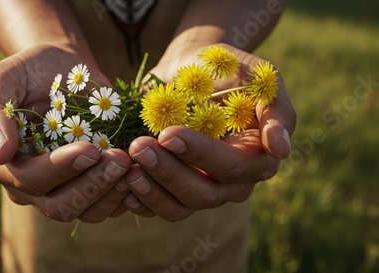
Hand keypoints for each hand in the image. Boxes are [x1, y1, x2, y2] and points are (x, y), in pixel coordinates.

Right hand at [0, 45, 130, 222]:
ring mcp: (60, 189)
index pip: (30, 180)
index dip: (60, 169)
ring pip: (86, 212)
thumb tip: (0, 154)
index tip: (90, 149)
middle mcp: (29, 186)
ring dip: (112, 192)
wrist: (60, 68)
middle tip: (120, 159)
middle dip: (92, 185)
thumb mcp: (3, 80)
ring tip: (131, 163)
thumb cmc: (29, 71)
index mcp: (1, 165)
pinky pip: (106, 205)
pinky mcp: (87, 187)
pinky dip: (124, 194)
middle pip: (60, 206)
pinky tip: (138, 172)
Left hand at [123, 43, 296, 220]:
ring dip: (151, 189)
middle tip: (138, 147)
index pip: (231, 167)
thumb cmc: (228, 69)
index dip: (200, 155)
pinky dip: (141, 199)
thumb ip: (276, 110)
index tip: (168, 135)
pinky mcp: (176, 191)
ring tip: (126, 165)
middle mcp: (232, 182)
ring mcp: (203, 188)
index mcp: (257, 158)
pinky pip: (159, 208)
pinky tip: (122, 182)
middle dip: (168, 172)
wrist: (193, 68)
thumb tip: (280, 149)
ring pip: (180, 207)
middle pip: (204, 193)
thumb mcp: (260, 77)